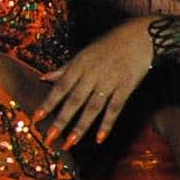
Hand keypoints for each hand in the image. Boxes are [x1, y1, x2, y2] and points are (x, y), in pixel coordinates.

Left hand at [33, 17, 155, 146]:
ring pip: (93, 107)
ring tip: (70, 143)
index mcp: (80, 64)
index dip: (48, 103)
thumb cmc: (111, 43)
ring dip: (81, 126)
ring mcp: (111, 81)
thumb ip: (65, 68)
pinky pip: (115, 108)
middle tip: (49, 138)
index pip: (61, 87)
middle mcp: (93, 74)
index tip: (36, 119)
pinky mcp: (127, 87)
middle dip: (61, 120)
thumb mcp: (85, 52)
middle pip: (75, 100)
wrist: (143, 36)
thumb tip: (43, 78)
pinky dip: (107, 123)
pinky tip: (99, 139)